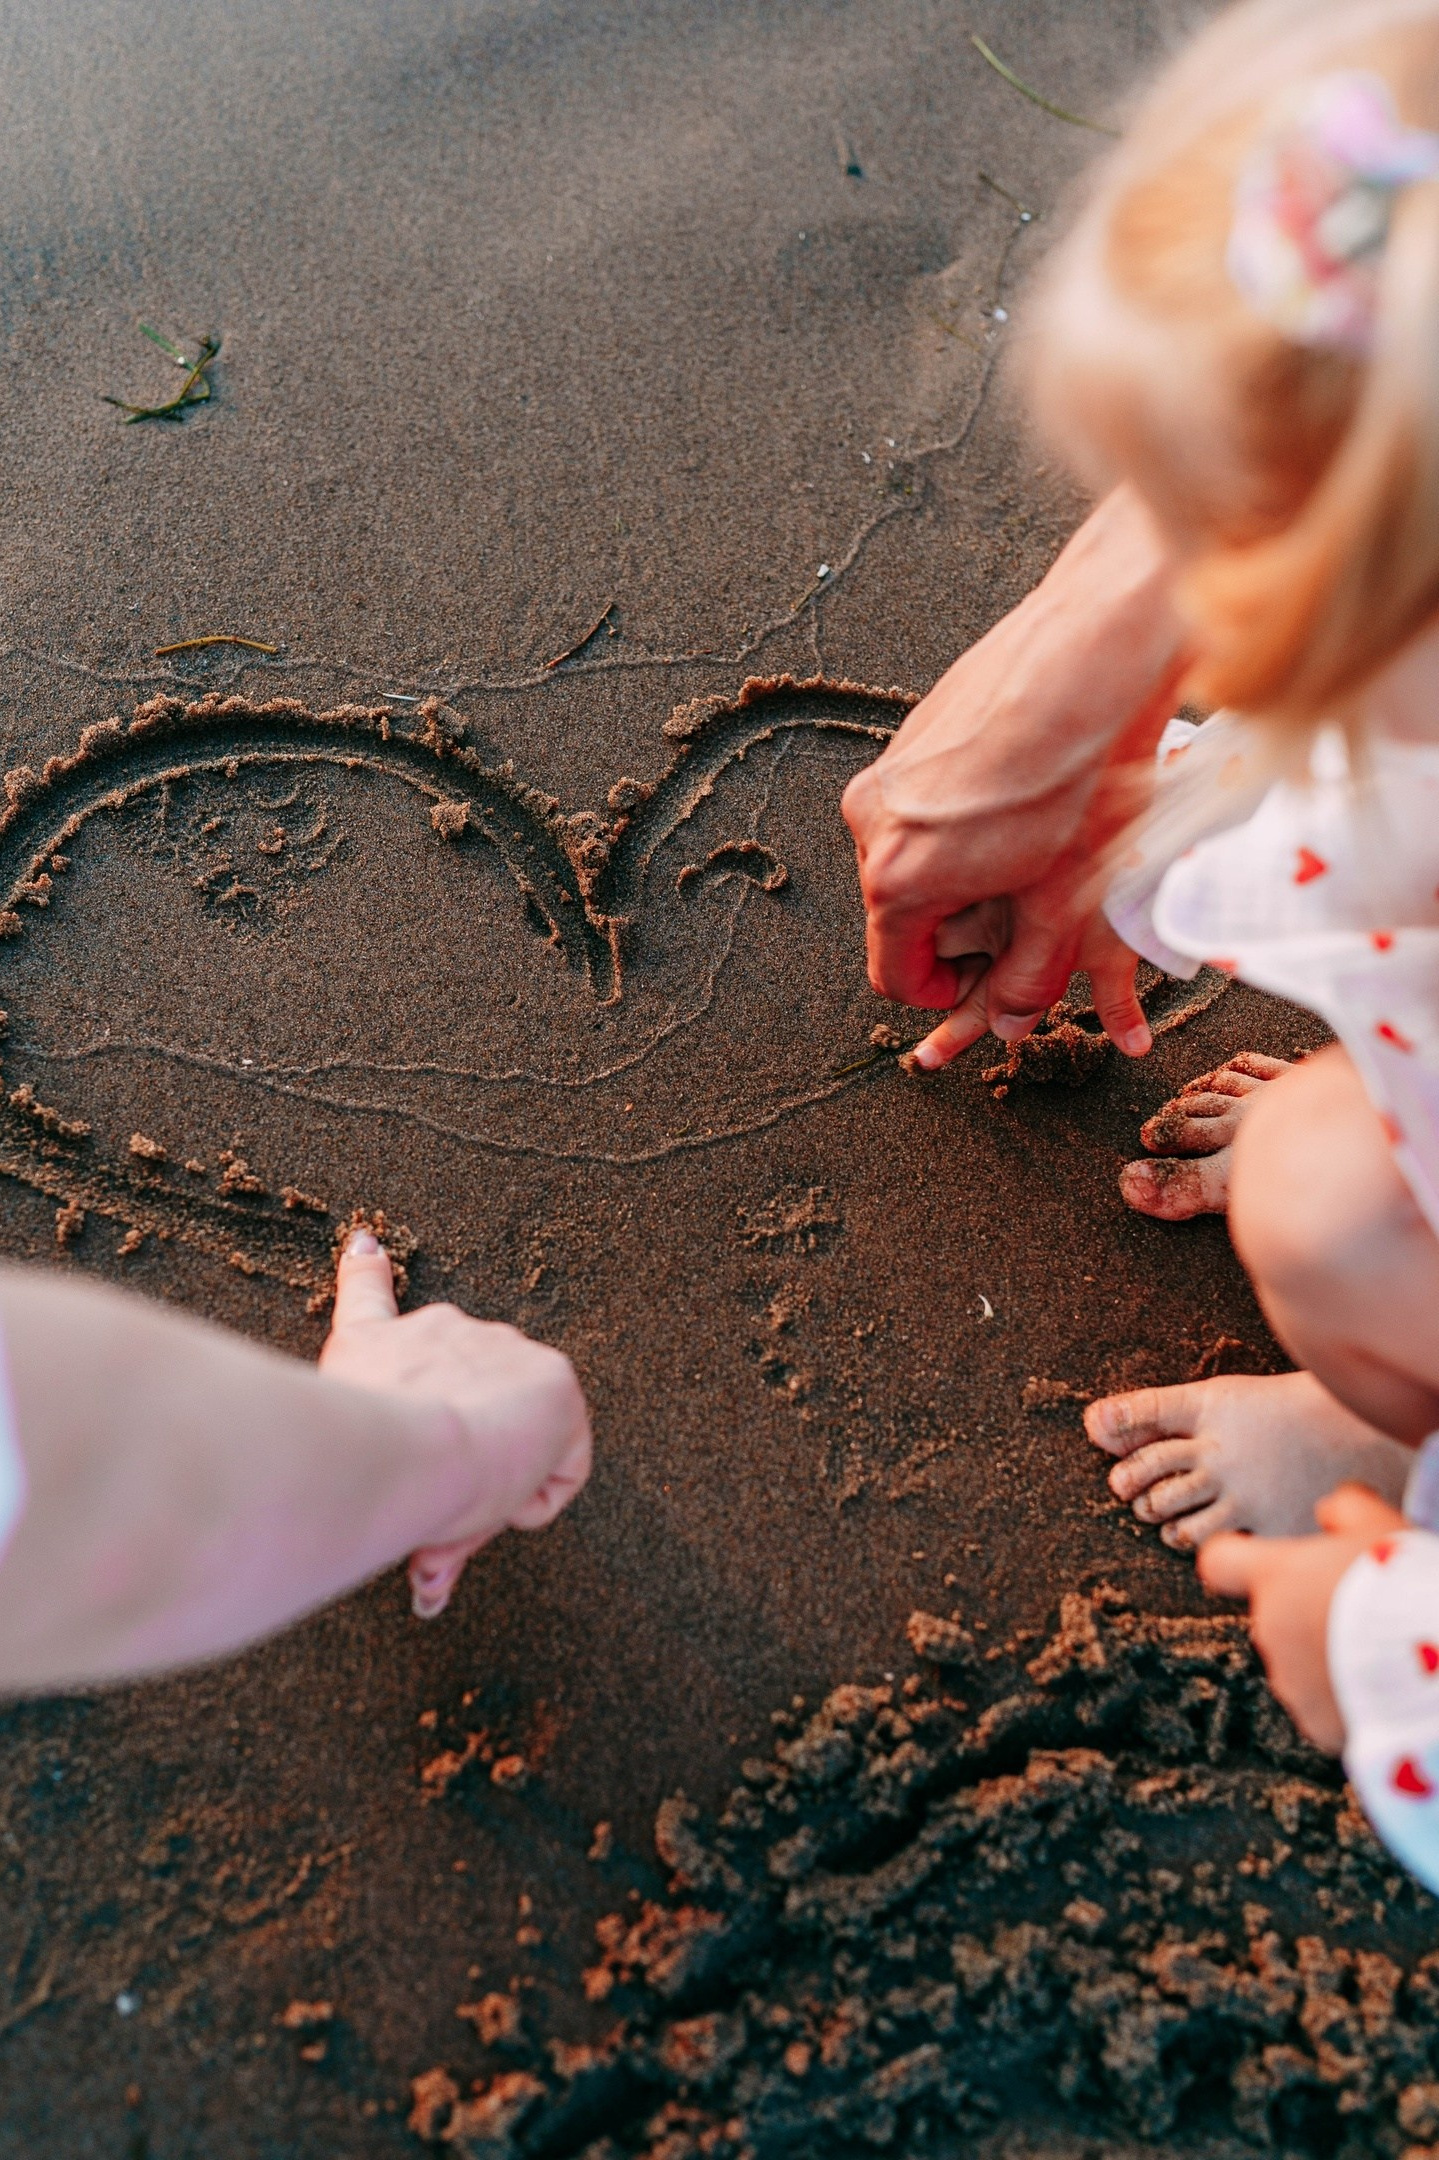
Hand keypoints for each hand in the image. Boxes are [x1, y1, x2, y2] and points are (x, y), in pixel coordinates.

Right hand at [320, 1233, 591, 1617]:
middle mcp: (435, 1332)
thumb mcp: (354, 1476)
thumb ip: (394, 1516)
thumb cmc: (356, 1475)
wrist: (399, 1451)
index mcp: (372, 1346)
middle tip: (433, 1512)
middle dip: (463, 1466)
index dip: (366, 1270)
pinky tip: (499, 1485)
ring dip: (497, 1478)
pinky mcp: (554, 1379)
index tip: (366, 1245)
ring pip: (515, 1437)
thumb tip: (429, 1593)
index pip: (368, 1297)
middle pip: (468, 1408)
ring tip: (459, 1491)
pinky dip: (537, 1492)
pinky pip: (561, 1462)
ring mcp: (500, 1347)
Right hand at [841, 485, 1185, 1064]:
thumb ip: (1029, 975)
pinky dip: (964, 822)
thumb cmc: (1084, 771)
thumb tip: (1009, 1021)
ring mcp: (887, 772)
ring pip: (913, 857)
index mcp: (898, 879)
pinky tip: (1028, 801)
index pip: (893, 975)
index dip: (946, 994)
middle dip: (957, 929)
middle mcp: (873, 823)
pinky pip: (923, 805)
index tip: (986, 984)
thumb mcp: (1065, 899)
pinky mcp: (911, 734)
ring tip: (1034, 852)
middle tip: (1025, 917)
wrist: (1098, 650)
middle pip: (901, 915)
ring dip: (963, 873)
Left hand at [1198, 1483, 1406, 1752]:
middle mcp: (1269, 1631)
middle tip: (1360, 1608)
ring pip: (1297, 1662)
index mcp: (1275, 1577)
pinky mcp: (1316, 1724)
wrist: (1434, 1662)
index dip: (1237, 1558)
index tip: (1257, 1559)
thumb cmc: (1401, 1585)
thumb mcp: (1379, 1527)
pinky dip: (1343, 1696)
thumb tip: (1329, 1512)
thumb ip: (1346, 1509)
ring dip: (1325, 1655)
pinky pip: (1322, 1704)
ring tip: (1379, 1649)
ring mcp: (1290, 1682)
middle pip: (1274, 1614)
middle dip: (1307, 1611)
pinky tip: (1381, 1684)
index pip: (1220, 1561)